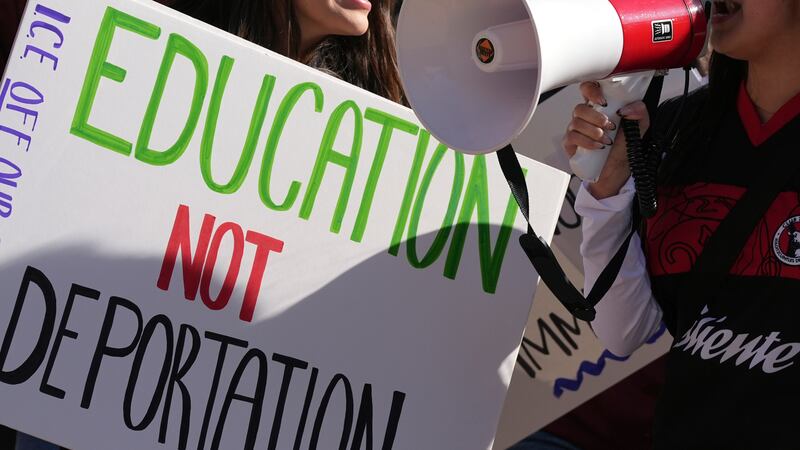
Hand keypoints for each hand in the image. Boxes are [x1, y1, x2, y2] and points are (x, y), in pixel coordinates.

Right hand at [562, 81, 649, 198]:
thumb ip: (639, 111)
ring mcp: (576, 129)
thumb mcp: (639, 126)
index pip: (588, 88)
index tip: (604, 101)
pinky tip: (598, 146)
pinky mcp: (570, 143)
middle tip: (610, 126)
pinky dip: (587, 142)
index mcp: (599, 107)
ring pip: (576, 122)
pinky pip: (572, 137)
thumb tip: (627, 108)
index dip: (592, 90)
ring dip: (594, 131)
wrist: (617, 169)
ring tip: (607, 140)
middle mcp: (585, 116)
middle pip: (580, 107)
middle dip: (596, 117)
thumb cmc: (623, 147)